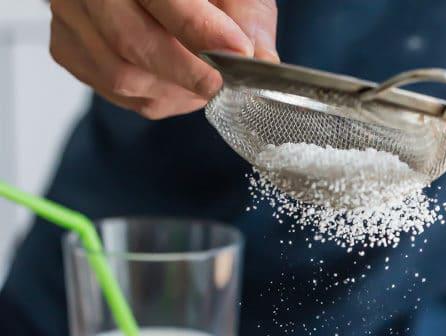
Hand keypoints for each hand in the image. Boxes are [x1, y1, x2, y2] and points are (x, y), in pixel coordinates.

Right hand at [50, 0, 277, 118]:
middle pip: (131, 42)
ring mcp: (70, 16)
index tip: (238, 52)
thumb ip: (246, 16)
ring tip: (202, 85)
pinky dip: (151, 96)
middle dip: (187, 73)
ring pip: (120, 76)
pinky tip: (173, 83)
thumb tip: (263, 61)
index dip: (199, 28)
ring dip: (171, 92)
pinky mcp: (67, 46)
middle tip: (221, 85)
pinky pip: (111, 91)